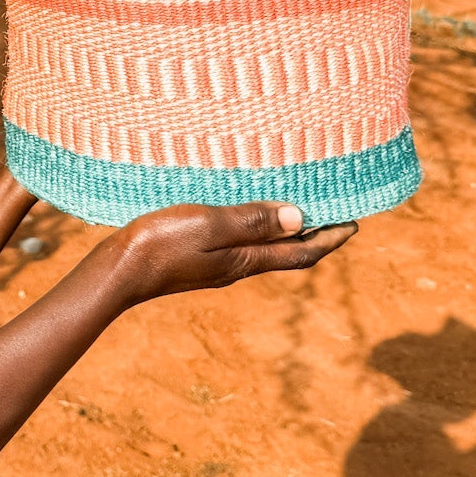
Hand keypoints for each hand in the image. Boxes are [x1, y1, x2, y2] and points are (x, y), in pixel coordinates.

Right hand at [100, 201, 355, 306]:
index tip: (355, 222)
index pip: (300, 253)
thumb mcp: (209, 226)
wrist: (120, 271)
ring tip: (295, 206)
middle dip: (314, 234)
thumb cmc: (162, 244)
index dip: (330, 238)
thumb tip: (300, 218)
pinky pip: (240, 243)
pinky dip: (257, 228)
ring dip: (286, 231)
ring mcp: (217, 264)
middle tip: (332, 210)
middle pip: (287, 253)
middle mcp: (237, 266)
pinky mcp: (199, 258)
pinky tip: (244, 212)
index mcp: (245, 260)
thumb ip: (251, 221)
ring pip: (265, 248)